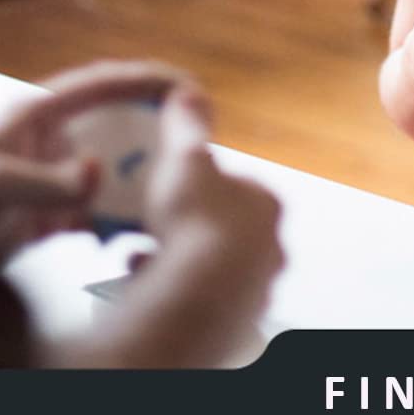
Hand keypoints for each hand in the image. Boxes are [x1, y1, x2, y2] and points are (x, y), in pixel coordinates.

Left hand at [0, 59, 190, 262]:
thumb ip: (40, 181)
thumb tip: (95, 173)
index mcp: (35, 115)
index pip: (102, 84)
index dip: (146, 79)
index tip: (188, 84)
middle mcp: (49, 140)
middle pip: (118, 123)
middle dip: (158, 129)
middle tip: (200, 139)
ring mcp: (52, 178)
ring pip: (115, 170)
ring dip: (145, 180)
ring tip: (180, 191)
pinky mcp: (50, 216)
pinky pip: (100, 213)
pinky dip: (122, 223)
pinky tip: (138, 237)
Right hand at [47, 86, 284, 368]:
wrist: (195, 298)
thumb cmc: (196, 222)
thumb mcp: (185, 158)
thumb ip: (186, 126)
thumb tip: (186, 91)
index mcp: (267, 205)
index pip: (241, 185)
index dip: (207, 182)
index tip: (178, 183)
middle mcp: (271, 249)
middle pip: (228, 229)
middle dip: (192, 224)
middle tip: (157, 220)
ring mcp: (254, 289)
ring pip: (215, 268)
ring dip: (180, 259)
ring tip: (143, 253)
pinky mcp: (231, 323)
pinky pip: (198, 302)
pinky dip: (171, 289)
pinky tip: (143, 279)